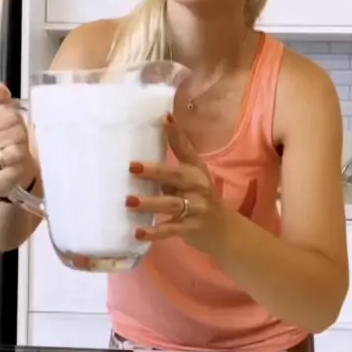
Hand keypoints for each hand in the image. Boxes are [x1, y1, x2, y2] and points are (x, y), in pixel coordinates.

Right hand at [0, 82, 31, 198]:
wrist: (6, 185)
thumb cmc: (7, 149)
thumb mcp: (5, 123)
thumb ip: (1, 103)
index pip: (5, 116)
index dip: (17, 121)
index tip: (19, 128)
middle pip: (10, 135)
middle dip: (22, 138)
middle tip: (22, 144)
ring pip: (12, 154)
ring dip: (22, 155)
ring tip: (21, 157)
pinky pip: (11, 174)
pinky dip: (19, 172)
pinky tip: (18, 171)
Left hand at [126, 114, 226, 252]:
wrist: (223, 230)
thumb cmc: (201, 197)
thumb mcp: (194, 172)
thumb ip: (179, 150)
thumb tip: (165, 118)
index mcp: (195, 170)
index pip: (186, 149)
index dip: (176, 135)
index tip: (164, 119)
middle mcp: (197, 187)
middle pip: (176, 176)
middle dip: (154, 172)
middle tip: (131, 168)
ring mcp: (196, 208)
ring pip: (171, 204)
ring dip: (150, 203)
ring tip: (128, 202)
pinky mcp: (191, 228)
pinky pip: (171, 230)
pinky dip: (154, 232)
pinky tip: (137, 232)